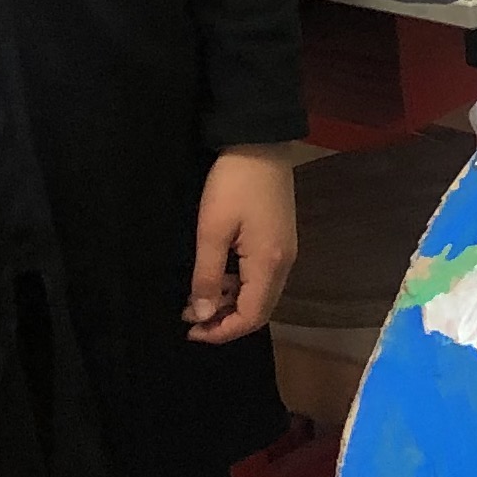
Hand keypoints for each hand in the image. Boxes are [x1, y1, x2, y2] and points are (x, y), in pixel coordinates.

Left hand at [186, 144, 300, 343]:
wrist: (260, 144)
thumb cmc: (232, 186)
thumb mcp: (211, 231)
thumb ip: (207, 276)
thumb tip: (203, 315)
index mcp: (269, 264)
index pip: (251, 317)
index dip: (221, 331)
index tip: (190, 330)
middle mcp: (284, 264)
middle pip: (260, 311)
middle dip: (225, 322)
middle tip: (190, 318)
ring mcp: (286, 252)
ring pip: (261, 296)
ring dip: (231, 304)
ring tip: (198, 298)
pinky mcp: (281, 241)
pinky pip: (262, 279)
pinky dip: (239, 287)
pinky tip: (218, 276)